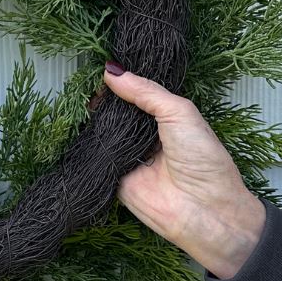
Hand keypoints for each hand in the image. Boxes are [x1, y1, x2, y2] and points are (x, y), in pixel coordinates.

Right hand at [99, 61, 266, 278]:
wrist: (205, 211)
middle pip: (117, 112)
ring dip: (93, 120)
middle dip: (104, 100)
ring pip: (103, 132)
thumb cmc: (204, 160)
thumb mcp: (180, 113)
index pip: (137, 94)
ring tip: (79, 103)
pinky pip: (96, 156)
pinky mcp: (114, 176)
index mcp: (166, 117)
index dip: (122, 82)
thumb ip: (146, 92)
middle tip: (86, 86)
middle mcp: (146, 135)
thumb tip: (111, 71)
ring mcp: (129, 156)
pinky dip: (88, 145)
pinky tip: (77, 129)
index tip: (103, 70)